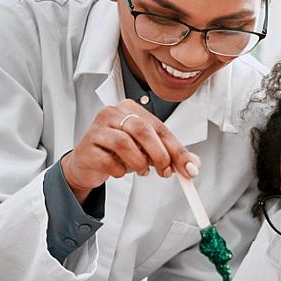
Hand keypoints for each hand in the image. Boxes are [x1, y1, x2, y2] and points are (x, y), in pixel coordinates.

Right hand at [61, 100, 199, 201]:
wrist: (87, 164)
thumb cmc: (117, 153)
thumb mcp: (146, 152)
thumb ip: (169, 155)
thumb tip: (193, 164)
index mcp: (130, 108)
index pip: (159, 127)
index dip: (177, 149)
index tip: (189, 168)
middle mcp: (112, 113)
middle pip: (142, 130)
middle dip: (159, 154)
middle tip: (165, 172)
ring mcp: (97, 128)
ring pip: (124, 144)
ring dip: (138, 163)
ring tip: (140, 170)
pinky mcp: (87, 147)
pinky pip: (108, 161)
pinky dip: (119, 171)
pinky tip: (119, 170)